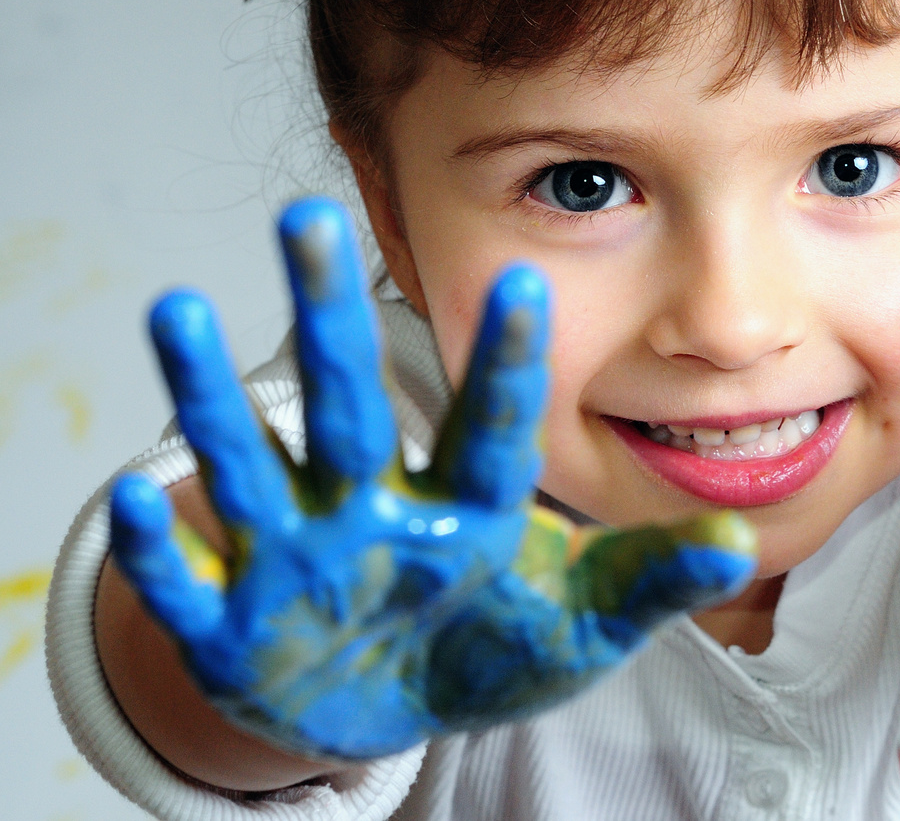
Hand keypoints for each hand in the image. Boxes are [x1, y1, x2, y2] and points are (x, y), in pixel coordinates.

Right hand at [109, 198, 756, 758]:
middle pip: (349, 407)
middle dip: (327, 322)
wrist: (398, 704)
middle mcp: (375, 508)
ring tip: (177, 312)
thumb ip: (649, 582)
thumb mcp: (579, 621)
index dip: (509, 364)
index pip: (489, 426)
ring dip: (213, 399)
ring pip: (252, 468)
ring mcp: (300, 558)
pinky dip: (165, 552)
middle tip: (303, 215)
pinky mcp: (235, 625)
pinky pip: (193, 585)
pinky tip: (140, 499)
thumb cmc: (496, 644)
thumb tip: (740, 545)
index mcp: (468, 506)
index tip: (530, 282)